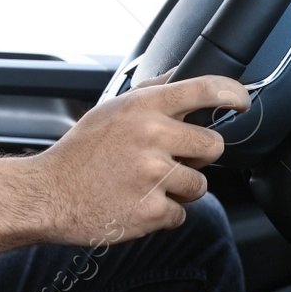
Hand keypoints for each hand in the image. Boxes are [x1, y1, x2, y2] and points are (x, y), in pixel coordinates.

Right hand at [25, 71, 249, 245]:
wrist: (48, 194)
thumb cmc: (79, 153)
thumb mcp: (110, 110)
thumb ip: (148, 94)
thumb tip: (177, 78)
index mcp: (143, 107)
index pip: (204, 89)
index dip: (232, 94)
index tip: (242, 101)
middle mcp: (152, 137)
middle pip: (213, 145)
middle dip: (199, 155)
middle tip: (171, 159)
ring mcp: (154, 175)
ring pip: (200, 184)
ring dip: (180, 188)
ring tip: (146, 184)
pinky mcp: (153, 210)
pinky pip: (181, 213)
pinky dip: (163, 213)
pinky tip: (137, 203)